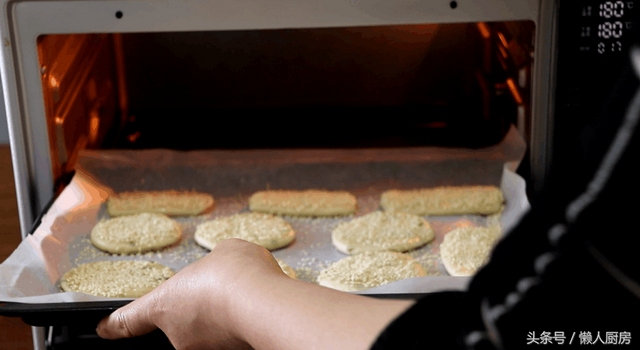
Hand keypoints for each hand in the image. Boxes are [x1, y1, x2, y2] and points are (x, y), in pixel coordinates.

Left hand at [96, 238, 284, 349]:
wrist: (261, 302)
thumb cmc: (233, 275)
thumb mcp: (223, 252)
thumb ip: (217, 263)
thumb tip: (227, 267)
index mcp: (164, 305)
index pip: (130, 319)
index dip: (115, 325)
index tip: (104, 330)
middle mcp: (179, 335)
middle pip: (183, 322)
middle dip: (202, 308)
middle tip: (223, 290)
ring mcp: (206, 349)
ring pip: (214, 330)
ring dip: (227, 315)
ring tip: (248, 297)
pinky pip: (235, 335)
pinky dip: (245, 324)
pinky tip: (260, 309)